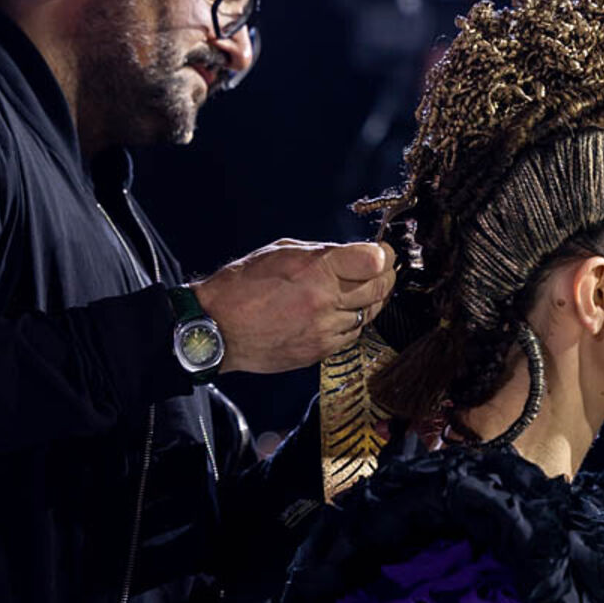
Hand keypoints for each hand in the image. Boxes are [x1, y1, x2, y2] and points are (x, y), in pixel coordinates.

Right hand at [191, 240, 394, 374]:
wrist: (218, 328)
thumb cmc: (242, 286)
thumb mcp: (281, 252)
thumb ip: (321, 253)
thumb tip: (351, 256)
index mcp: (317, 269)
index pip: (375, 260)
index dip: (383, 254)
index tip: (380, 252)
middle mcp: (325, 300)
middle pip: (379, 288)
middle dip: (385, 276)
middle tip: (381, 270)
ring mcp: (324, 329)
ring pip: (369, 314)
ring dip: (369, 301)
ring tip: (358, 291)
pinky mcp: (319, 351)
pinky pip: (351, 335)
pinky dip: (352, 323)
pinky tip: (341, 313)